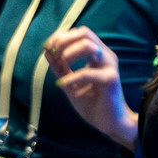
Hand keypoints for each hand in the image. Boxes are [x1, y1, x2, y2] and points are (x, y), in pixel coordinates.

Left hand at [44, 26, 136, 147]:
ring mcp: (110, 66)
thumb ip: (60, 67)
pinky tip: (62, 84)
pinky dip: (71, 78)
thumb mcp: (70, 82)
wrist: (111, 124)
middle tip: (54, 52)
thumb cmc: (93, 104)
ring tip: (62, 64)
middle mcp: (105, 56)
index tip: (48, 46)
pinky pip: (87, 73)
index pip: (80, 33)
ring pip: (88, 45)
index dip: (62, 36)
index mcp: (98, 54)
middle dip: (64, 40)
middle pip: (85, 33)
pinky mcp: (110, 79)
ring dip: (69, 52)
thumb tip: (46, 50)